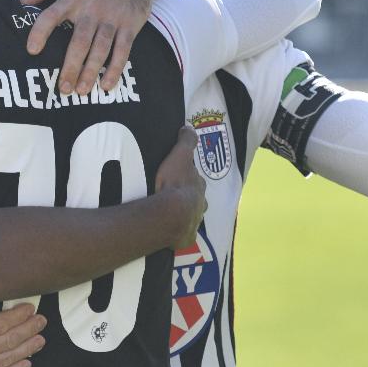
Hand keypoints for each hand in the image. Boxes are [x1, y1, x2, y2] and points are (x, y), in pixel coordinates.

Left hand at [22, 0, 151, 96]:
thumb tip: (17, 4)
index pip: (51, 15)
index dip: (40, 32)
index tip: (31, 50)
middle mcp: (92, 9)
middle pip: (79, 41)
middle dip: (71, 66)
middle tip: (62, 88)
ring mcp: (112, 18)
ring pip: (101, 48)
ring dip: (91, 72)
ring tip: (81, 91)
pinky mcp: (130, 25)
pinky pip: (123, 50)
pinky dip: (115, 69)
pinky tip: (107, 85)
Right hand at [154, 127, 205, 249]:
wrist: (170, 214)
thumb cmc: (175, 183)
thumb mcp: (180, 155)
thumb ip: (186, 141)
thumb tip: (189, 127)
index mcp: (199, 187)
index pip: (196, 180)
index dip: (188, 176)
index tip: (178, 175)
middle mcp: (200, 205)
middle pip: (195, 199)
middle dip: (187, 196)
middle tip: (172, 193)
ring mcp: (193, 223)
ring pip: (190, 216)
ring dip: (183, 214)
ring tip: (168, 212)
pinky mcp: (185, 239)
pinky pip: (180, 234)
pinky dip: (176, 232)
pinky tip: (167, 231)